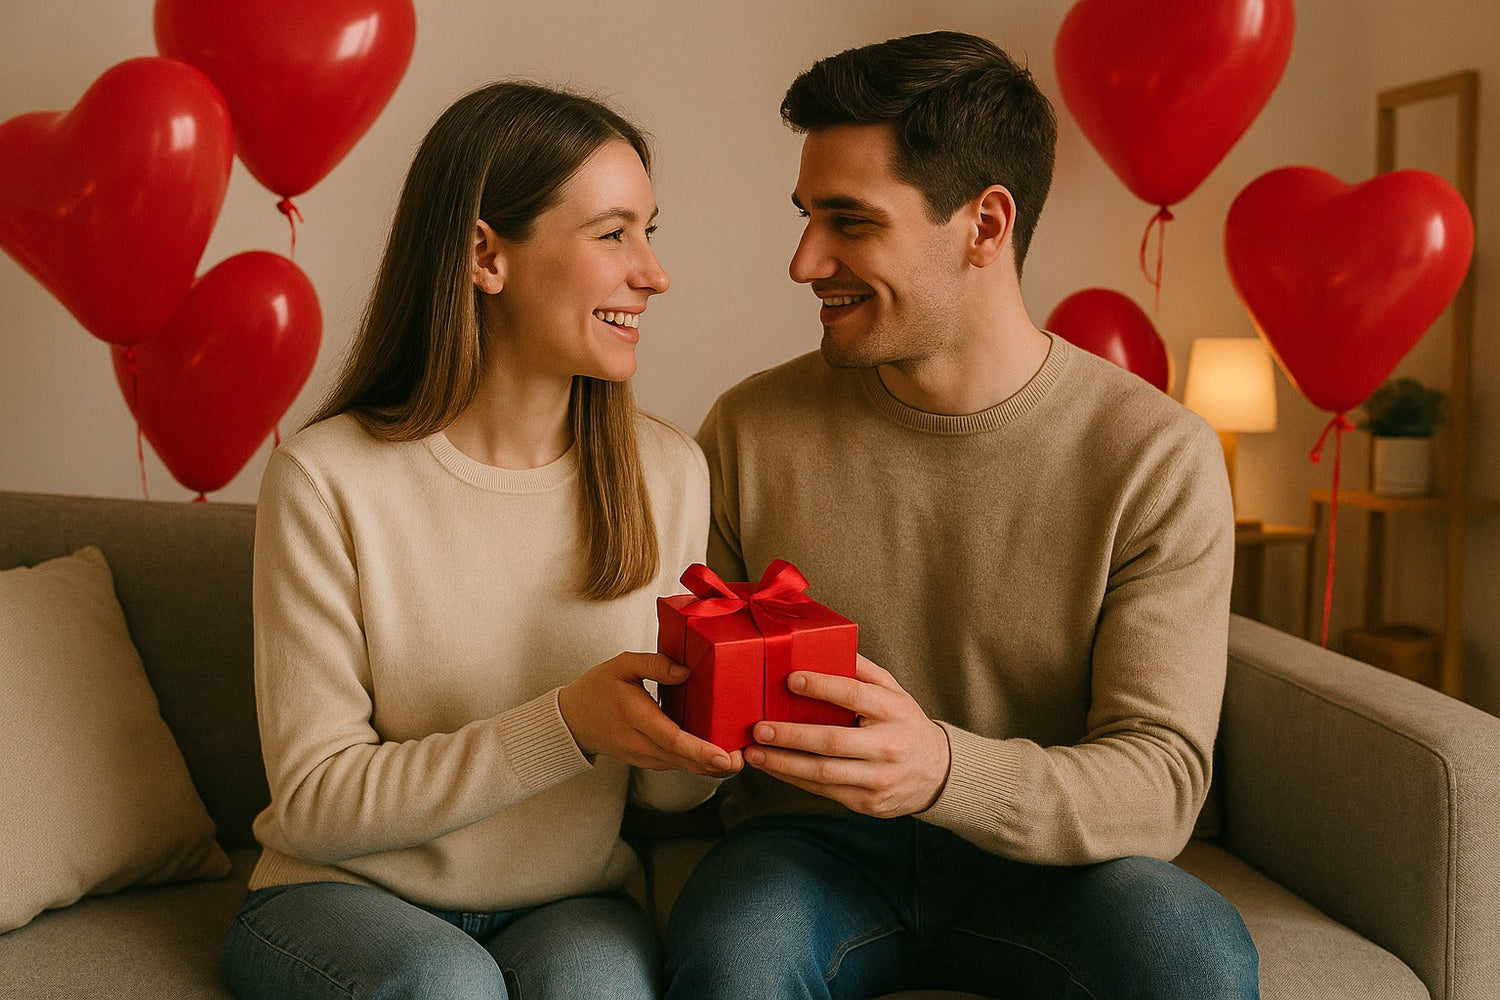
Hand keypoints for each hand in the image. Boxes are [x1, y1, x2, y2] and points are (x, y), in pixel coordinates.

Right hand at [558, 652, 743, 776]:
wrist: (572, 720)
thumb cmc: (598, 688)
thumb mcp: (622, 664)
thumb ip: (655, 663)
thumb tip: (687, 671)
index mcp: (633, 715)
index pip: (670, 737)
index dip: (699, 750)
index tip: (724, 756)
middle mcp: (638, 742)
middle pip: (681, 758)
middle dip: (714, 764)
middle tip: (743, 760)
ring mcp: (642, 757)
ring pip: (680, 765)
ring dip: (709, 766)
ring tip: (738, 759)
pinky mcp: (646, 761)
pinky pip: (675, 764)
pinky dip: (696, 763)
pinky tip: (717, 758)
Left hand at [744, 654, 950, 817]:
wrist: (938, 773)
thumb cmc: (904, 724)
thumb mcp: (894, 691)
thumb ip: (862, 670)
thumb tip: (826, 646)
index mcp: (893, 711)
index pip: (853, 695)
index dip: (821, 687)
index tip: (790, 680)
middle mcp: (887, 746)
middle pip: (832, 742)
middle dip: (790, 736)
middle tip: (759, 728)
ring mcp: (878, 779)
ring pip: (823, 773)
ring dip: (783, 763)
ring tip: (755, 753)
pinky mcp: (868, 803)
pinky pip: (824, 791)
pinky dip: (794, 779)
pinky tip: (774, 768)